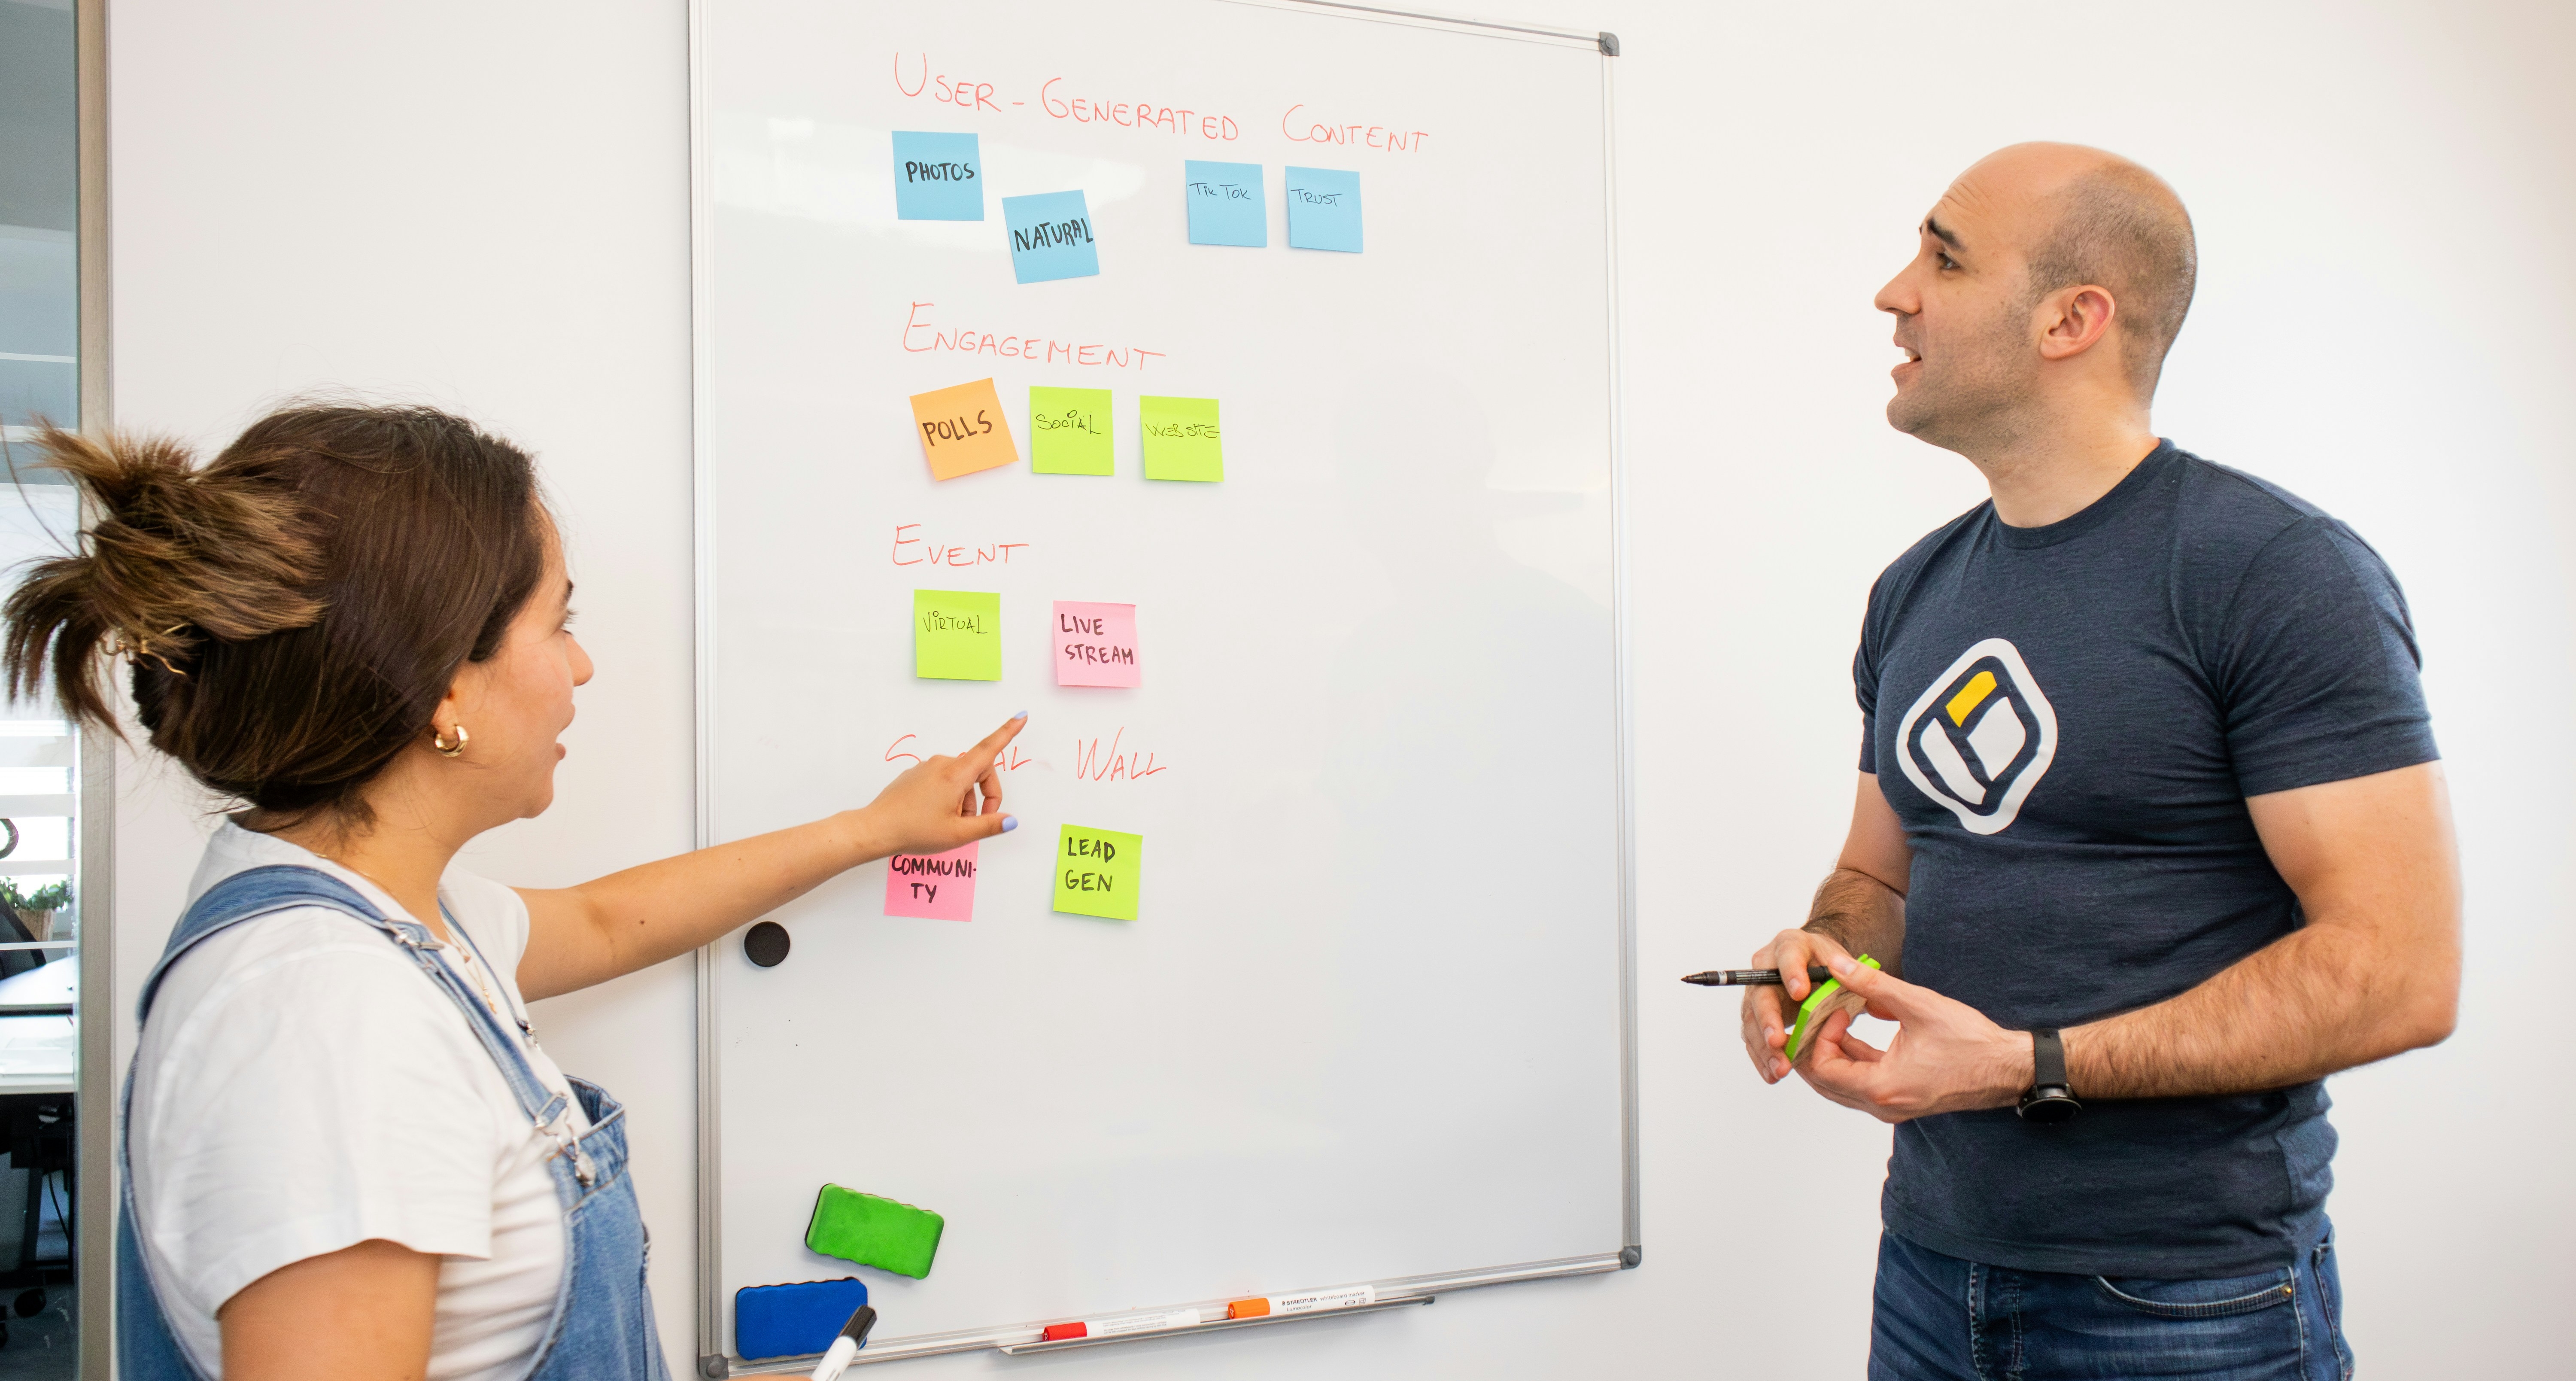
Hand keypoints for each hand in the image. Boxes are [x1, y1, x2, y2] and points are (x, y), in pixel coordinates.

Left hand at [861, 713, 1026, 856]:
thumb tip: (1011, 820)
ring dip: (965, 800)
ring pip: (960, 779)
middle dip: (984, 796)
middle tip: (977, 822)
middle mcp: (941, 765)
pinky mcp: (916, 775)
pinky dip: (949, 797)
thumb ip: (988, 826)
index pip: (989, 749)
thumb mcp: (957, 835)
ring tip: (950, 825)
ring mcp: (927, 768)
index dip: (1008, 732)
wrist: (874, 829)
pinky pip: (943, 780)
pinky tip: (935, 817)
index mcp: (954, 776)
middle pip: (978, 771)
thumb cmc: (913, 831)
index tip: (1021, 716)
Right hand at [1740, 927, 1857, 1082]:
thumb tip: (1860, 983)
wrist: (1814, 968)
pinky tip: (1772, 1073)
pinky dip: (1762, 1057)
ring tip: (1779, 1067)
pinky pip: (1753, 1037)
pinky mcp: (1756, 1015)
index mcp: (1789, 946)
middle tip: (1778, 1041)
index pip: (1788, 956)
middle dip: (1769, 1020)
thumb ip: (1848, 972)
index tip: (1801, 992)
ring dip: (1764, 1046)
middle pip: (1761, 993)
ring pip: (1752, 1020)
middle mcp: (1766, 967)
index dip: (1792, 973)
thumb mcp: (1842, 962)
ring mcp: (1757, 992)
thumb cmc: (1828, 965)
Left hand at [1797, 956, 2031, 1121]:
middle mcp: (1882, 1105)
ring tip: (1836, 1013)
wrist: (2007, 1069)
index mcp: (1882, 1088)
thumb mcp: (1918, 1005)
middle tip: (1817, 1012)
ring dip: (1833, 1049)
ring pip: (1841, 1082)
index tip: (1830, 1007)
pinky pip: (1862, 1081)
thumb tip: (1839, 967)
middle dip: (1815, 1044)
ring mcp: (1891, 1106)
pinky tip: (1856, 1025)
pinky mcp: (1900, 1099)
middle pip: (1825, 1080)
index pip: (1822, 1069)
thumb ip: (1873, 985)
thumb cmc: (1970, 1042)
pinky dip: (1853, 1055)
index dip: (1817, 1035)